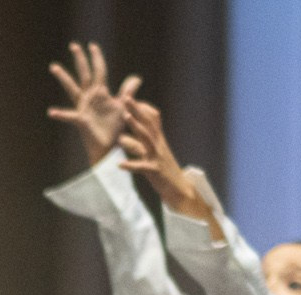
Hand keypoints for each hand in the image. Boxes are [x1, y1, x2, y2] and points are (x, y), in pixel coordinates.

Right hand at [47, 41, 139, 163]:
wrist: (108, 147)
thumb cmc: (114, 128)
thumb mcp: (123, 107)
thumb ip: (128, 92)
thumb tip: (137, 78)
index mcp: (100, 93)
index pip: (99, 71)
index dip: (96, 58)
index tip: (92, 46)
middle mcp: (90, 97)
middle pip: (85, 73)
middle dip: (80, 59)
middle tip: (74, 45)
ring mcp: (83, 108)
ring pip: (72, 88)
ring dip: (64, 77)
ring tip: (54, 66)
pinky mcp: (81, 120)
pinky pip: (69, 116)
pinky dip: (60, 114)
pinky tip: (51, 112)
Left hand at [116, 95, 204, 217]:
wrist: (181, 192)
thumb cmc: (164, 173)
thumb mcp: (150, 156)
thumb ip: (136, 146)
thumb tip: (121, 138)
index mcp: (159, 141)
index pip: (152, 119)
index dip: (141, 108)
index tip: (129, 97)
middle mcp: (159, 145)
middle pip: (148, 124)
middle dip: (137, 110)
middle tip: (125, 97)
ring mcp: (158, 157)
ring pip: (147, 139)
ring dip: (136, 127)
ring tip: (125, 117)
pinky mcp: (156, 172)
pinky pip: (142, 167)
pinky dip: (131, 165)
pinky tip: (119, 164)